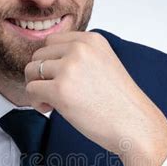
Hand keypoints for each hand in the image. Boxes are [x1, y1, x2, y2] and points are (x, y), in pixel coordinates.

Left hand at [24, 31, 166, 165]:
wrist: (135, 125)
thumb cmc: (120, 103)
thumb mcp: (104, 64)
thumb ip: (79, 57)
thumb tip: (46, 63)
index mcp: (91, 40)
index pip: (52, 41)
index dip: (50, 62)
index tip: (58, 78)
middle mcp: (79, 49)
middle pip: (39, 54)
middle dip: (41, 75)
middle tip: (54, 93)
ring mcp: (69, 68)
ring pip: (31, 70)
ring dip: (36, 87)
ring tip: (52, 102)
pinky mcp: (60, 90)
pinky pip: (31, 90)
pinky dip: (35, 101)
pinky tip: (50, 109)